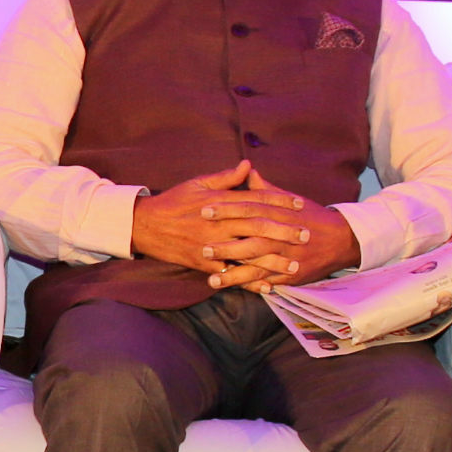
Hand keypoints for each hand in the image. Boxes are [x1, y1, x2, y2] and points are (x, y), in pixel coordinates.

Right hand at [131, 160, 341, 287]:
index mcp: (220, 202)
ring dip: (272, 260)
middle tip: (306, 235)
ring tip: (294, 264)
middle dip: (283, 231)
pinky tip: (267, 286)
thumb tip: (248, 165)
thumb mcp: (198, 183)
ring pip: (247, 254)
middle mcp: (219, 224)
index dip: (279, 201)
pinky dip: (249, 282)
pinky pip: (230, 275)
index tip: (300, 204)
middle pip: (257, 227)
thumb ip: (226, 177)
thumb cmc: (174, 201)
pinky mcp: (204, 263)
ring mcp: (212, 245)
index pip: (255, 200)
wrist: (145, 225)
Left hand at [200, 174, 357, 291]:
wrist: (342, 239)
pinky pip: (270, 281)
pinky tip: (235, 289)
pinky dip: (253, 286)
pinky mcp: (292, 275)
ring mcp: (287, 257)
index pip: (249, 209)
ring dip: (234, 274)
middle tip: (202, 248)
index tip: (203, 210)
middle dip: (226, 246)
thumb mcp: (289, 199)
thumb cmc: (311, 216)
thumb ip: (265, 189)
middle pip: (250, 240)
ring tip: (211, 278)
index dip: (226, 209)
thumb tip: (246, 170)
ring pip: (258, 266)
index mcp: (279, 213)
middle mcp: (282, 236)